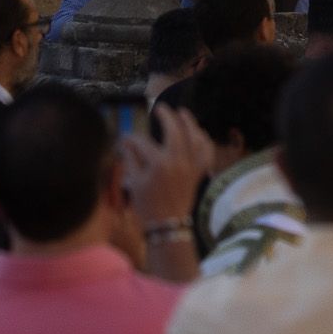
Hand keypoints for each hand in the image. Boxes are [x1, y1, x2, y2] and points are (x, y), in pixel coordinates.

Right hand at [121, 103, 211, 227]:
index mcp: (158, 164)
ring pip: (195, 137)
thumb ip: (131, 159)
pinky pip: (206, 151)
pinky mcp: (199, 171)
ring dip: (189, 122)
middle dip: (167, 116)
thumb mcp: (134, 182)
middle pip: (175, 130)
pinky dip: (204, 140)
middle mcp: (178, 160)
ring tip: (182, 112)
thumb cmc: (147, 206)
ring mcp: (191, 165)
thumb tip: (126, 141)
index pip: (143, 142)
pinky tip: (198, 133)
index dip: (132, 138)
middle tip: (161, 108)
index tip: (126, 136)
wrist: (167, 226)